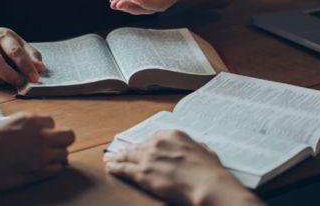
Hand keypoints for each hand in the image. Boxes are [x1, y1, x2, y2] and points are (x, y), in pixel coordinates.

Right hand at [0, 26, 45, 85]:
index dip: (26, 66)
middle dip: (10, 75)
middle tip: (22, 83)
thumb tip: (41, 69)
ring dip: (0, 80)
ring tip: (12, 82)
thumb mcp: (18, 42)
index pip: (15, 51)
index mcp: (3, 36)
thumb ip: (31, 54)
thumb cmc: (3, 42)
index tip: (35, 78)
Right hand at [0, 113, 74, 192]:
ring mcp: (41, 154)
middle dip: (62, 140)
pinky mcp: (40, 171)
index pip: (51, 122)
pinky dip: (52, 168)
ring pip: (65, 153)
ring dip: (57, 155)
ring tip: (45, 159)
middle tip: (53, 146)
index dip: (46, 129)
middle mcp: (39, 135)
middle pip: (68, 135)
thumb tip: (32, 128)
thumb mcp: (4, 123)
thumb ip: (23, 124)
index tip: (38, 136)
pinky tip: (41, 168)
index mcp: (29, 120)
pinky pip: (58, 168)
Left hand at [104, 130, 261, 205]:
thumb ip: (197, 147)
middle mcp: (157, 143)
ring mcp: (148, 158)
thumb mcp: (205, 151)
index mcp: (172, 135)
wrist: (207, 184)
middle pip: (137, 146)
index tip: (137, 147)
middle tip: (116, 152)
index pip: (151, 139)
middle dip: (126, 150)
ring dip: (116, 158)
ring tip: (109, 159)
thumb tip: (199, 147)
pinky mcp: (143, 173)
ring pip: (127, 156)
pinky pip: (124, 169)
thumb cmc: (210, 171)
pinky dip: (115, 167)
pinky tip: (110, 167)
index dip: (143, 145)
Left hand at [110, 0, 192, 14]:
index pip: (159, 3)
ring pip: (135, 7)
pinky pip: (130, 2)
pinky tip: (112, 0)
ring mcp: (148, 1)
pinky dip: (121, 2)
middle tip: (119, 4)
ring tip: (113, 3)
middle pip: (145, 8)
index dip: (147, 2)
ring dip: (124, 6)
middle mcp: (159, 2)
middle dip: (131, 7)